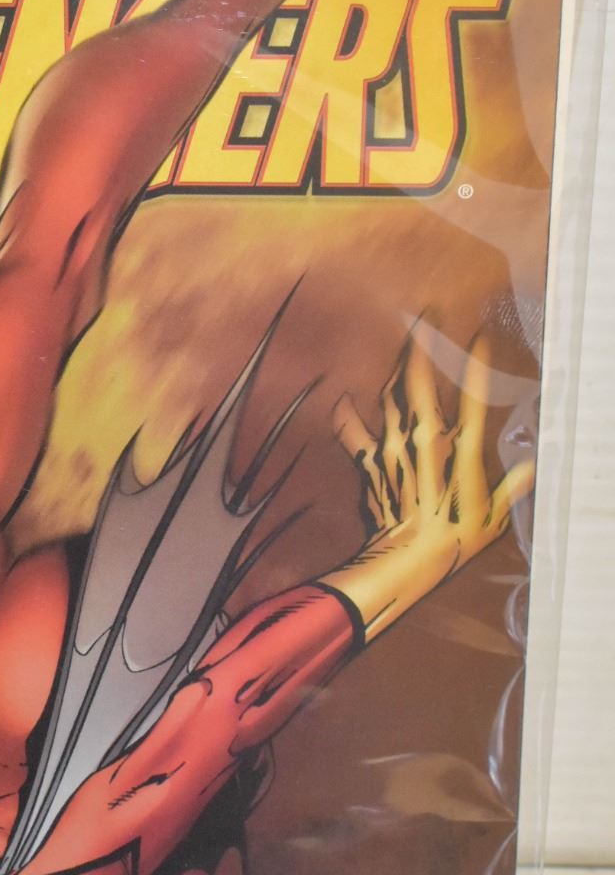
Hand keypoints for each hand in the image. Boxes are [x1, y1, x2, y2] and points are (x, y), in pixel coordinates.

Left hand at [322, 332, 534, 641]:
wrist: (406, 560)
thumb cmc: (455, 539)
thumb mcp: (495, 513)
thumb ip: (512, 486)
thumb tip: (530, 469)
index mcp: (462, 447)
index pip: (475, 394)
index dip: (478, 362)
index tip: (481, 334)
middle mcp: (426, 439)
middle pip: (421, 381)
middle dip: (423, 345)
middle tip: (425, 314)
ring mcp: (394, 447)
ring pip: (390, 397)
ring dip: (396, 373)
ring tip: (402, 351)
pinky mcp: (371, 462)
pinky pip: (353, 432)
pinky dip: (346, 416)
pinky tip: (343, 400)